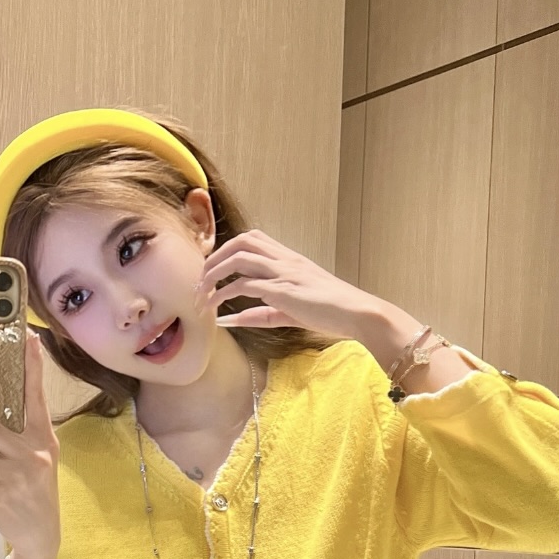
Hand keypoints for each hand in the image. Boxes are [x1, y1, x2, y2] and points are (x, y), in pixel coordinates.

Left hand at [197, 229, 385, 343]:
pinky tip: (214, 307)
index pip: (252, 239)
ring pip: (239, 258)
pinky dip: (224, 294)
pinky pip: (246, 285)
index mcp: (289, 259)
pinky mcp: (284, 290)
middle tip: (200, 281)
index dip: (226, 250)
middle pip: (242, 241)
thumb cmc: (329, 312)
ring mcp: (285, 272)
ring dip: (214, 274)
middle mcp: (285, 260)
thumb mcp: (288, 311)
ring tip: (201, 294)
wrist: (358, 313)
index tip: (211, 270)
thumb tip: (227, 320)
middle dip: (215, 258)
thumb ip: (258, 314)